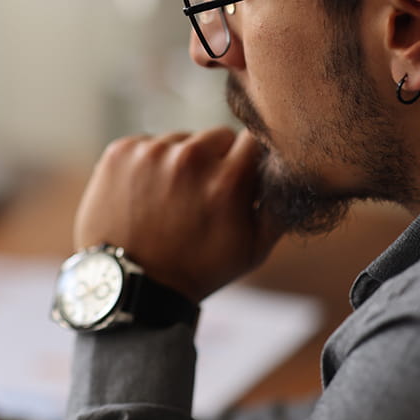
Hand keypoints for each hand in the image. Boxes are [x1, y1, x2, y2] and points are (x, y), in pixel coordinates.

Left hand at [73, 128, 281, 301]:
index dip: (250, 160)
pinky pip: (148, 143)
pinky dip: (150, 164)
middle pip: (218, 136)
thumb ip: (281, 206)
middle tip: (204, 196)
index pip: (255, 139)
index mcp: (227, 180)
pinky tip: (147, 195)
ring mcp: (150, 152)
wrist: (130, 283)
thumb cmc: (197, 269)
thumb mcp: (253, 250)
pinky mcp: (121, 151)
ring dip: (182, 162)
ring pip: (182, 140)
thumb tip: (298, 170)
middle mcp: (189, 158)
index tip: (241, 178)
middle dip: (217, 160)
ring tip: (171, 201)